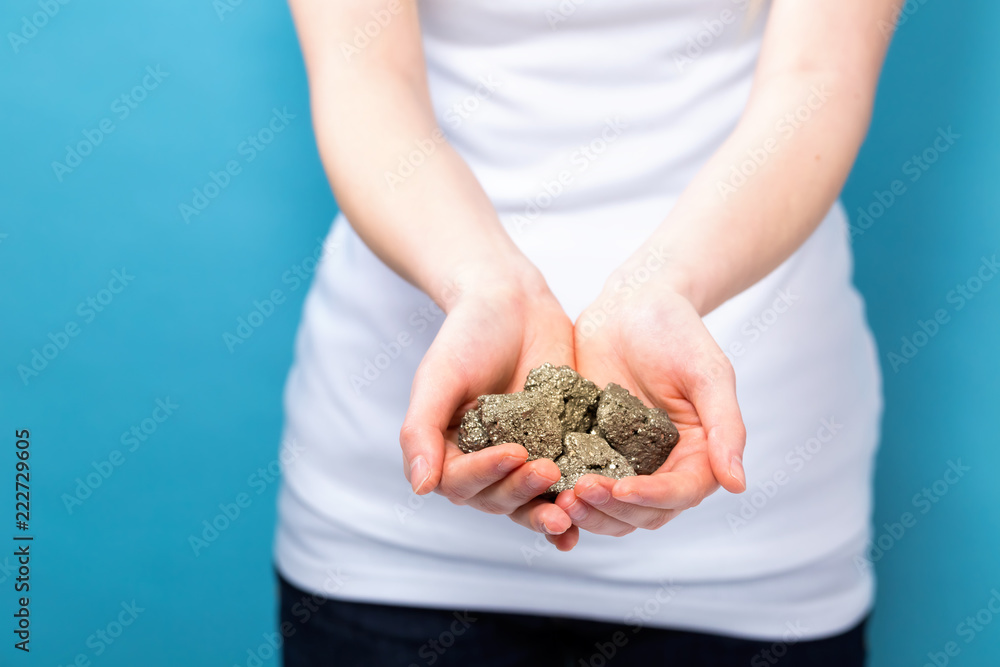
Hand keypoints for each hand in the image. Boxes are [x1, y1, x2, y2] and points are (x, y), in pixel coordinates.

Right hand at [399, 264, 581, 550]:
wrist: (514, 303)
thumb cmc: (467, 335)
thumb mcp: (438, 378)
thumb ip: (420, 431)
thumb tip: (420, 488)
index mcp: (448, 452)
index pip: (462, 483)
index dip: (487, 474)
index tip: (514, 453)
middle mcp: (483, 464)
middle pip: (498, 499)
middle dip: (522, 491)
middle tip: (548, 471)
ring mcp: (524, 460)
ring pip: (531, 501)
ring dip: (547, 512)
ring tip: (571, 509)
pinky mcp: (559, 450)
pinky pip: (565, 486)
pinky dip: (574, 505)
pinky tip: (588, 516)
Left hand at [557, 281, 746, 536]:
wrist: (630, 304)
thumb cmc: (677, 331)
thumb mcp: (709, 374)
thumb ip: (725, 428)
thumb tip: (738, 484)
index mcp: (697, 455)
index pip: (678, 494)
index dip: (651, 498)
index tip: (621, 490)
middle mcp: (661, 468)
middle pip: (640, 513)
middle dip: (610, 510)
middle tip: (577, 493)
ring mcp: (622, 462)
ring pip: (608, 510)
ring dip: (586, 511)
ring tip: (558, 497)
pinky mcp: (588, 450)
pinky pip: (576, 482)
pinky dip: (561, 493)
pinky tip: (539, 483)